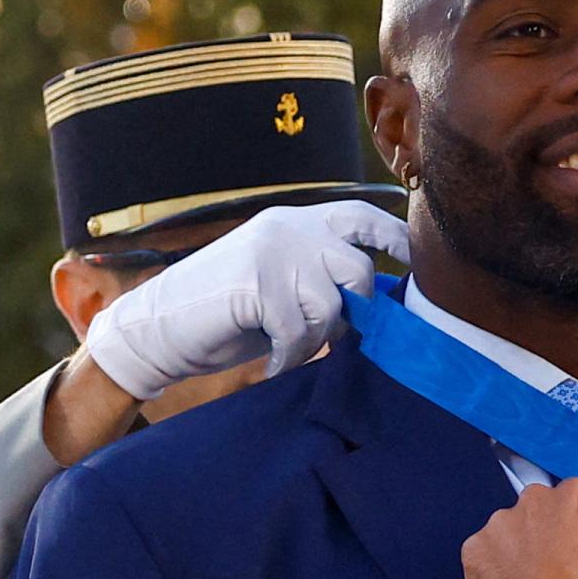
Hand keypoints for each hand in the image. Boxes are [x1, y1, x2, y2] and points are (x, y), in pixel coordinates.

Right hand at [81, 199, 408, 402]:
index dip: (393, 237)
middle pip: (357, 269)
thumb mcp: (284, 287)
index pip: (360, 217)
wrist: (161, 328)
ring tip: (287, 348)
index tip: (416, 260)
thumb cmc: (227, 315)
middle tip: (320, 336)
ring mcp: (271, 251)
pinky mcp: (255, 282)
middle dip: (350, 312)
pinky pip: (299, 330)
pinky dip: (290, 355)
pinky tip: (272, 361)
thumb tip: (380, 307)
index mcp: (297, 222)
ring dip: (314, 339)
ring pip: (330, 304)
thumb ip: (325, 283)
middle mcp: (287, 227)